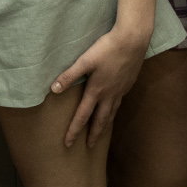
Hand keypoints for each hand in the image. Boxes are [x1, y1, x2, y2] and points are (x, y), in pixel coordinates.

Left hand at [50, 24, 150, 147]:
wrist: (133, 40)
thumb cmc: (107, 49)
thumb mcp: (85, 60)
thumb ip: (69, 75)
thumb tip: (53, 89)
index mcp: (96, 91)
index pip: (83, 116)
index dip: (74, 131)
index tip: (68, 144)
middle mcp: (110, 94)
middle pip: (101, 120)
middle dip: (94, 134)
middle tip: (90, 146)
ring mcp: (121, 90)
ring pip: (113, 112)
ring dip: (106, 123)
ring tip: (102, 131)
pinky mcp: (129, 83)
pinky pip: (120, 101)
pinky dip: (115, 108)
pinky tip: (114, 105)